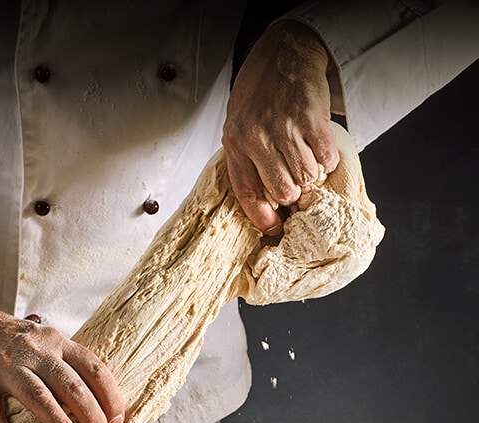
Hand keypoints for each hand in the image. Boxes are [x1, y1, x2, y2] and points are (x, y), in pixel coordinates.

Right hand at [0, 297, 124, 422]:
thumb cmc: (8, 339)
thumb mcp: (41, 340)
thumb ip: (64, 361)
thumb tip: (99, 400)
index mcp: (54, 341)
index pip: (92, 367)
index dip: (110, 395)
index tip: (119, 419)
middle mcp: (33, 349)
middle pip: (71, 385)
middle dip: (92, 415)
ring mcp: (4, 363)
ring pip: (39, 397)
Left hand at [222, 20, 339, 234]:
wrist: (284, 52)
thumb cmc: (260, 93)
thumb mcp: (239, 124)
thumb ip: (245, 158)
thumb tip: (261, 202)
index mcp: (235, 143)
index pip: (247, 194)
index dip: (263, 217)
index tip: (274, 229)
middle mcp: (256, 137)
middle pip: (282, 191)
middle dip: (293, 193)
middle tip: (297, 183)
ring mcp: (282, 127)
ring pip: (306, 176)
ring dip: (312, 174)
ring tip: (307, 159)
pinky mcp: (309, 117)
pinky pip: (325, 157)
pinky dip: (328, 158)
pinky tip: (320, 146)